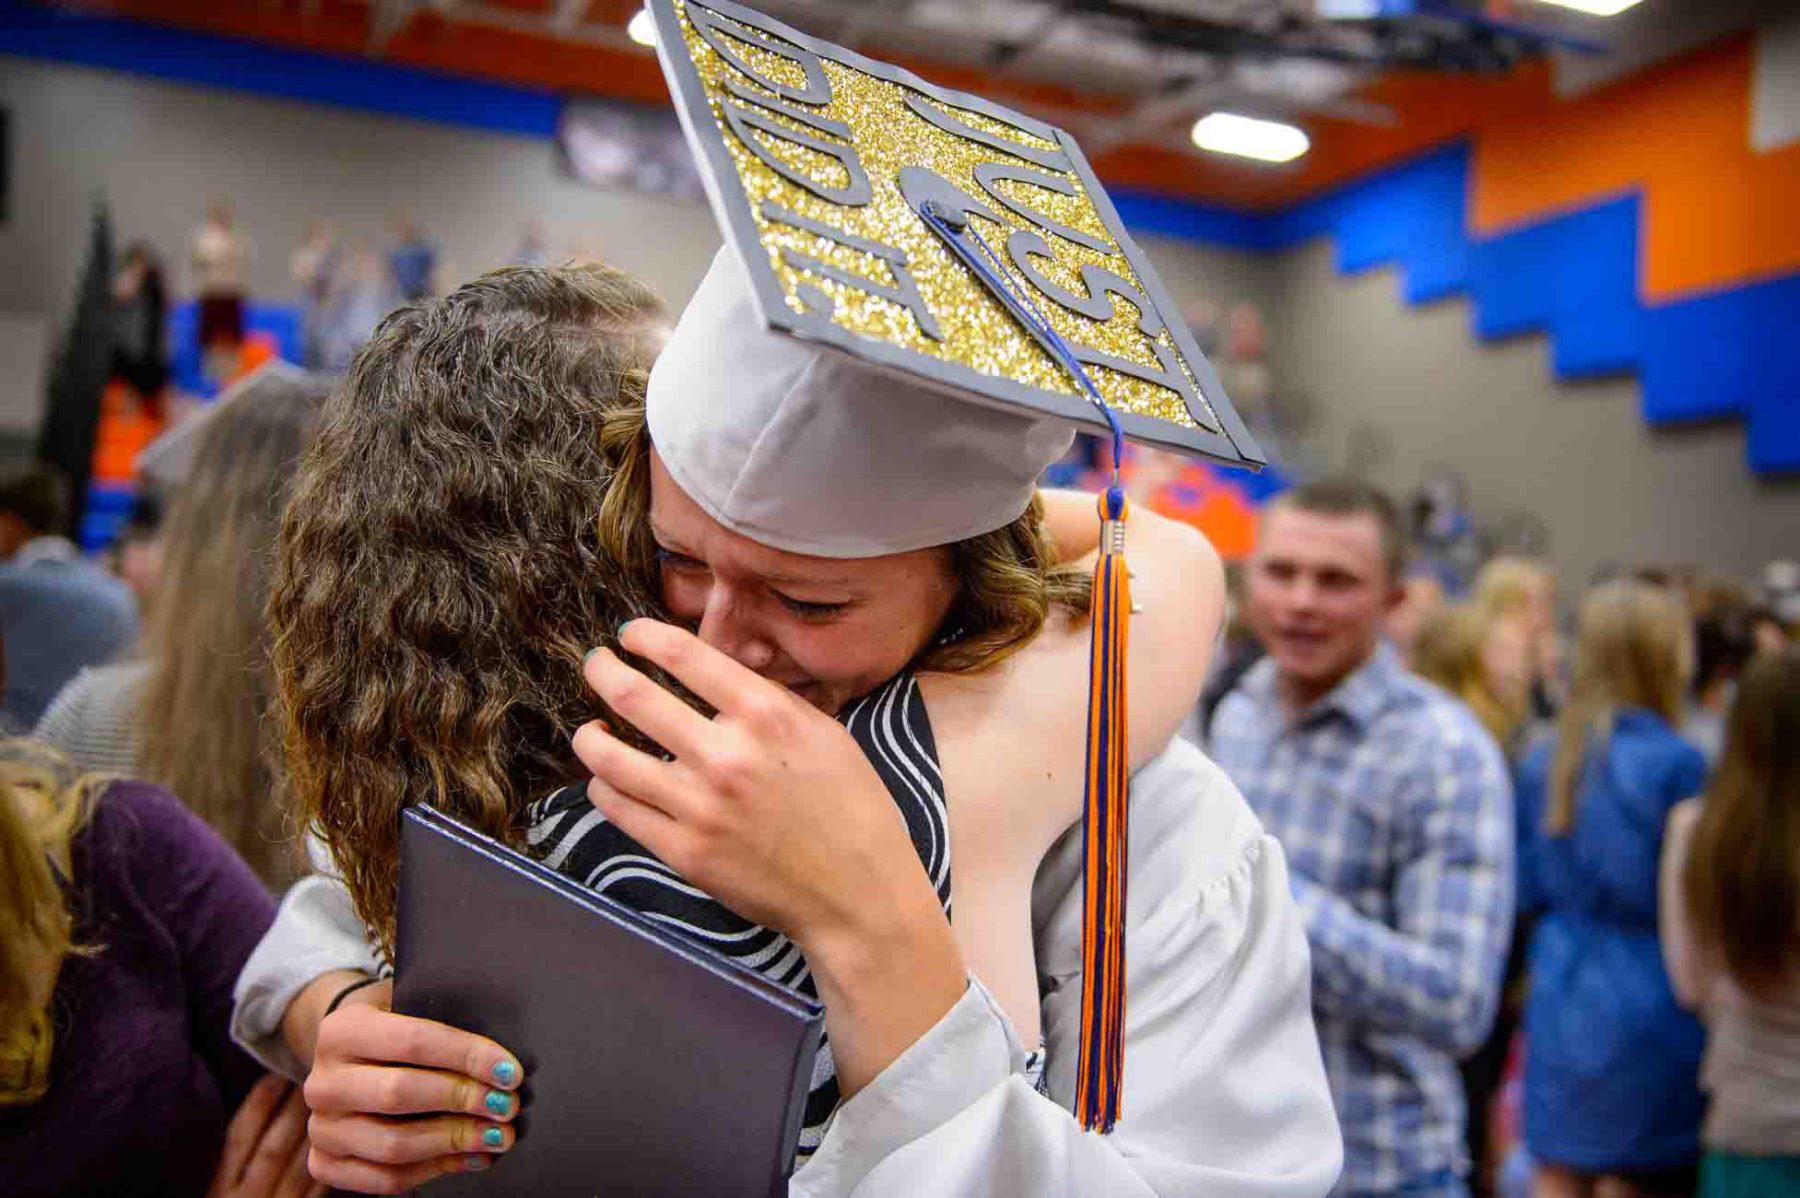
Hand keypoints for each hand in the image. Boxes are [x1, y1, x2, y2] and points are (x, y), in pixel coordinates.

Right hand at [206, 1074, 323, 1197]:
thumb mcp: (215, 1186)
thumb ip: (234, 1156)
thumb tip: (263, 1096)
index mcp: (217, 1187)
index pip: (238, 1138)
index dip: (257, 1105)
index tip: (276, 1076)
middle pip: (273, 1148)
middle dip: (294, 1112)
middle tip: (316, 1078)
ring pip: (300, 1168)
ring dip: (319, 1132)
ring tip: (335, 1102)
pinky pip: (318, 1191)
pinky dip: (330, 1163)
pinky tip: (343, 1139)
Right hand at [302, 979, 524, 1193]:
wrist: (346, 1058)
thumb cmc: (392, 1032)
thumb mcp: (408, 1006)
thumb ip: (445, 1018)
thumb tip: (499, 1057)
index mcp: (342, 1031)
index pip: (413, 1041)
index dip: (467, 1057)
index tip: (509, 1071)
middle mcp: (323, 1081)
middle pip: (400, 1094)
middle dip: (463, 1100)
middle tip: (506, 1104)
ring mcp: (320, 1127)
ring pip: (393, 1144)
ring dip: (454, 1140)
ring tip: (496, 1135)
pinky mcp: (325, 1163)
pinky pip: (384, 1179)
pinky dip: (433, 1170)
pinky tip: (468, 1156)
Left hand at [574, 619, 941, 950]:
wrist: (858, 894)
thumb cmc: (852, 808)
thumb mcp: (825, 733)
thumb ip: (768, 700)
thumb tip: (714, 672)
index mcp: (766, 716)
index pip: (684, 656)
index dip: (644, 636)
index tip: (629, 635)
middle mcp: (727, 756)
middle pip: (634, 696)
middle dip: (603, 672)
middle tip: (596, 665)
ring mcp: (700, 807)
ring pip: (611, 758)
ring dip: (589, 736)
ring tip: (588, 730)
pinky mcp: (685, 852)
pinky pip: (620, 809)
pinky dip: (603, 788)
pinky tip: (607, 781)